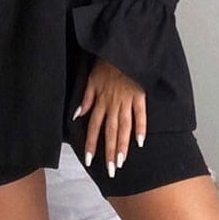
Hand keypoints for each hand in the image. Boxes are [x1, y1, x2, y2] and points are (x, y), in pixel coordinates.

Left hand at [73, 57, 146, 176]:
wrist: (122, 49)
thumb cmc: (106, 63)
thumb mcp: (91, 79)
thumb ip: (85, 98)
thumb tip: (76, 114)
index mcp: (100, 100)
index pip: (94, 126)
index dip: (92, 143)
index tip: (90, 160)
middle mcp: (113, 104)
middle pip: (110, 131)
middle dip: (110, 151)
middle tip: (111, 170)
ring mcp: (127, 101)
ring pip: (124, 127)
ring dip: (123, 145)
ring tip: (123, 162)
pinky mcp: (140, 96)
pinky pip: (141, 114)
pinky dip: (141, 128)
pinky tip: (141, 142)